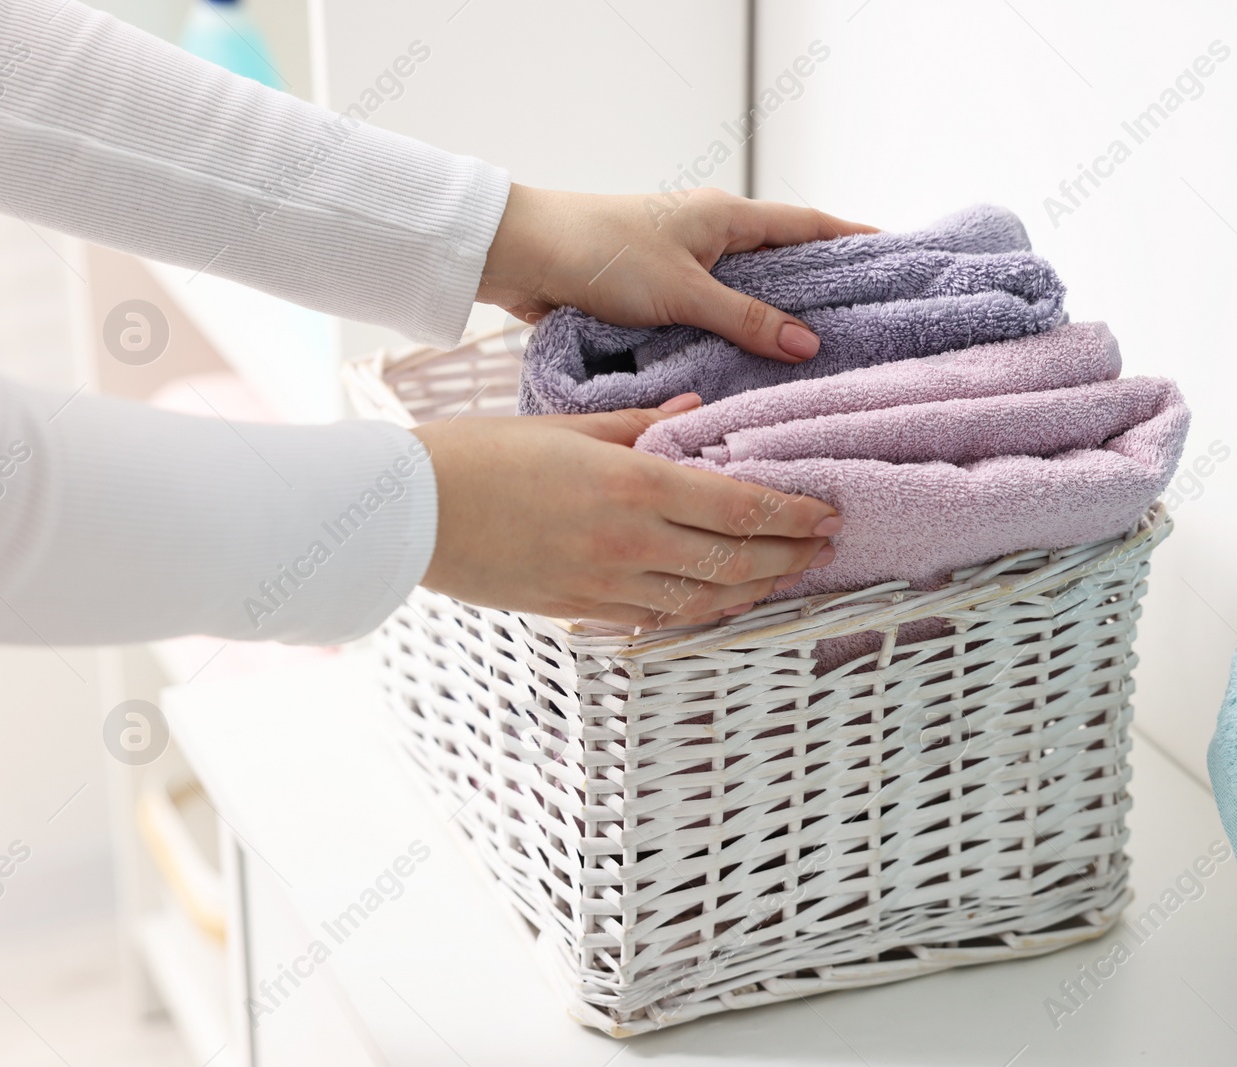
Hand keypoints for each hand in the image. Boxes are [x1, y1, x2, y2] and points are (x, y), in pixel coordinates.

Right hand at [409, 395, 842, 627]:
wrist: (410, 512)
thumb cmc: (481, 455)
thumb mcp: (566, 424)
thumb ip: (639, 423)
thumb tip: (695, 414)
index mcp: (632, 484)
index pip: (739, 506)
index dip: (792, 514)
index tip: (826, 513)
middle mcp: (629, 541)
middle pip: (735, 560)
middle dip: (790, 555)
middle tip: (824, 547)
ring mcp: (606, 584)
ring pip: (705, 599)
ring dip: (756, 590)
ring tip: (789, 576)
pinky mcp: (581, 609)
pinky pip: (659, 617)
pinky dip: (702, 611)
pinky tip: (724, 602)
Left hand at [477, 184, 877, 362]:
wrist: (524, 256)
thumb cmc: (601, 255)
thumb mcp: (683, 291)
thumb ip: (746, 320)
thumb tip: (808, 346)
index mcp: (725, 216)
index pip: (808, 225)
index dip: (853, 239)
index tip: (896, 253)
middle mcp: (711, 236)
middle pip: (784, 262)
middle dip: (824, 288)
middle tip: (869, 320)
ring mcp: (685, 264)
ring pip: (748, 294)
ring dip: (777, 320)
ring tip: (823, 356)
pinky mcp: (659, 294)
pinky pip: (714, 316)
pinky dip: (737, 337)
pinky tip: (755, 369)